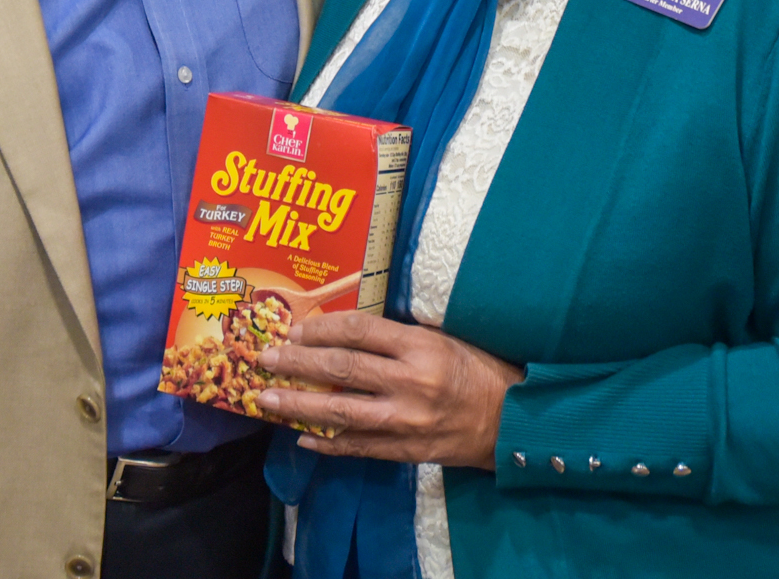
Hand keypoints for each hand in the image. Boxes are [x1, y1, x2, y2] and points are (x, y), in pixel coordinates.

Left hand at [256, 312, 524, 468]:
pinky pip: (359, 448)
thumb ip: (398, 336)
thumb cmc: (478, 369)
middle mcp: (410, 382)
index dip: (322, 329)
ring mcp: (407, 421)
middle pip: (342, 369)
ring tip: (268, 399)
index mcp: (420, 346)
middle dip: (297, 364)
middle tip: (265, 358)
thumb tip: (344, 330)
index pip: (359, 331)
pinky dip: (328, 444)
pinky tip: (302, 437)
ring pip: (342, 412)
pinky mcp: (408, 450)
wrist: (513, 421)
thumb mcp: (444, 337)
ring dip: (300, 405)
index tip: (296, 330)